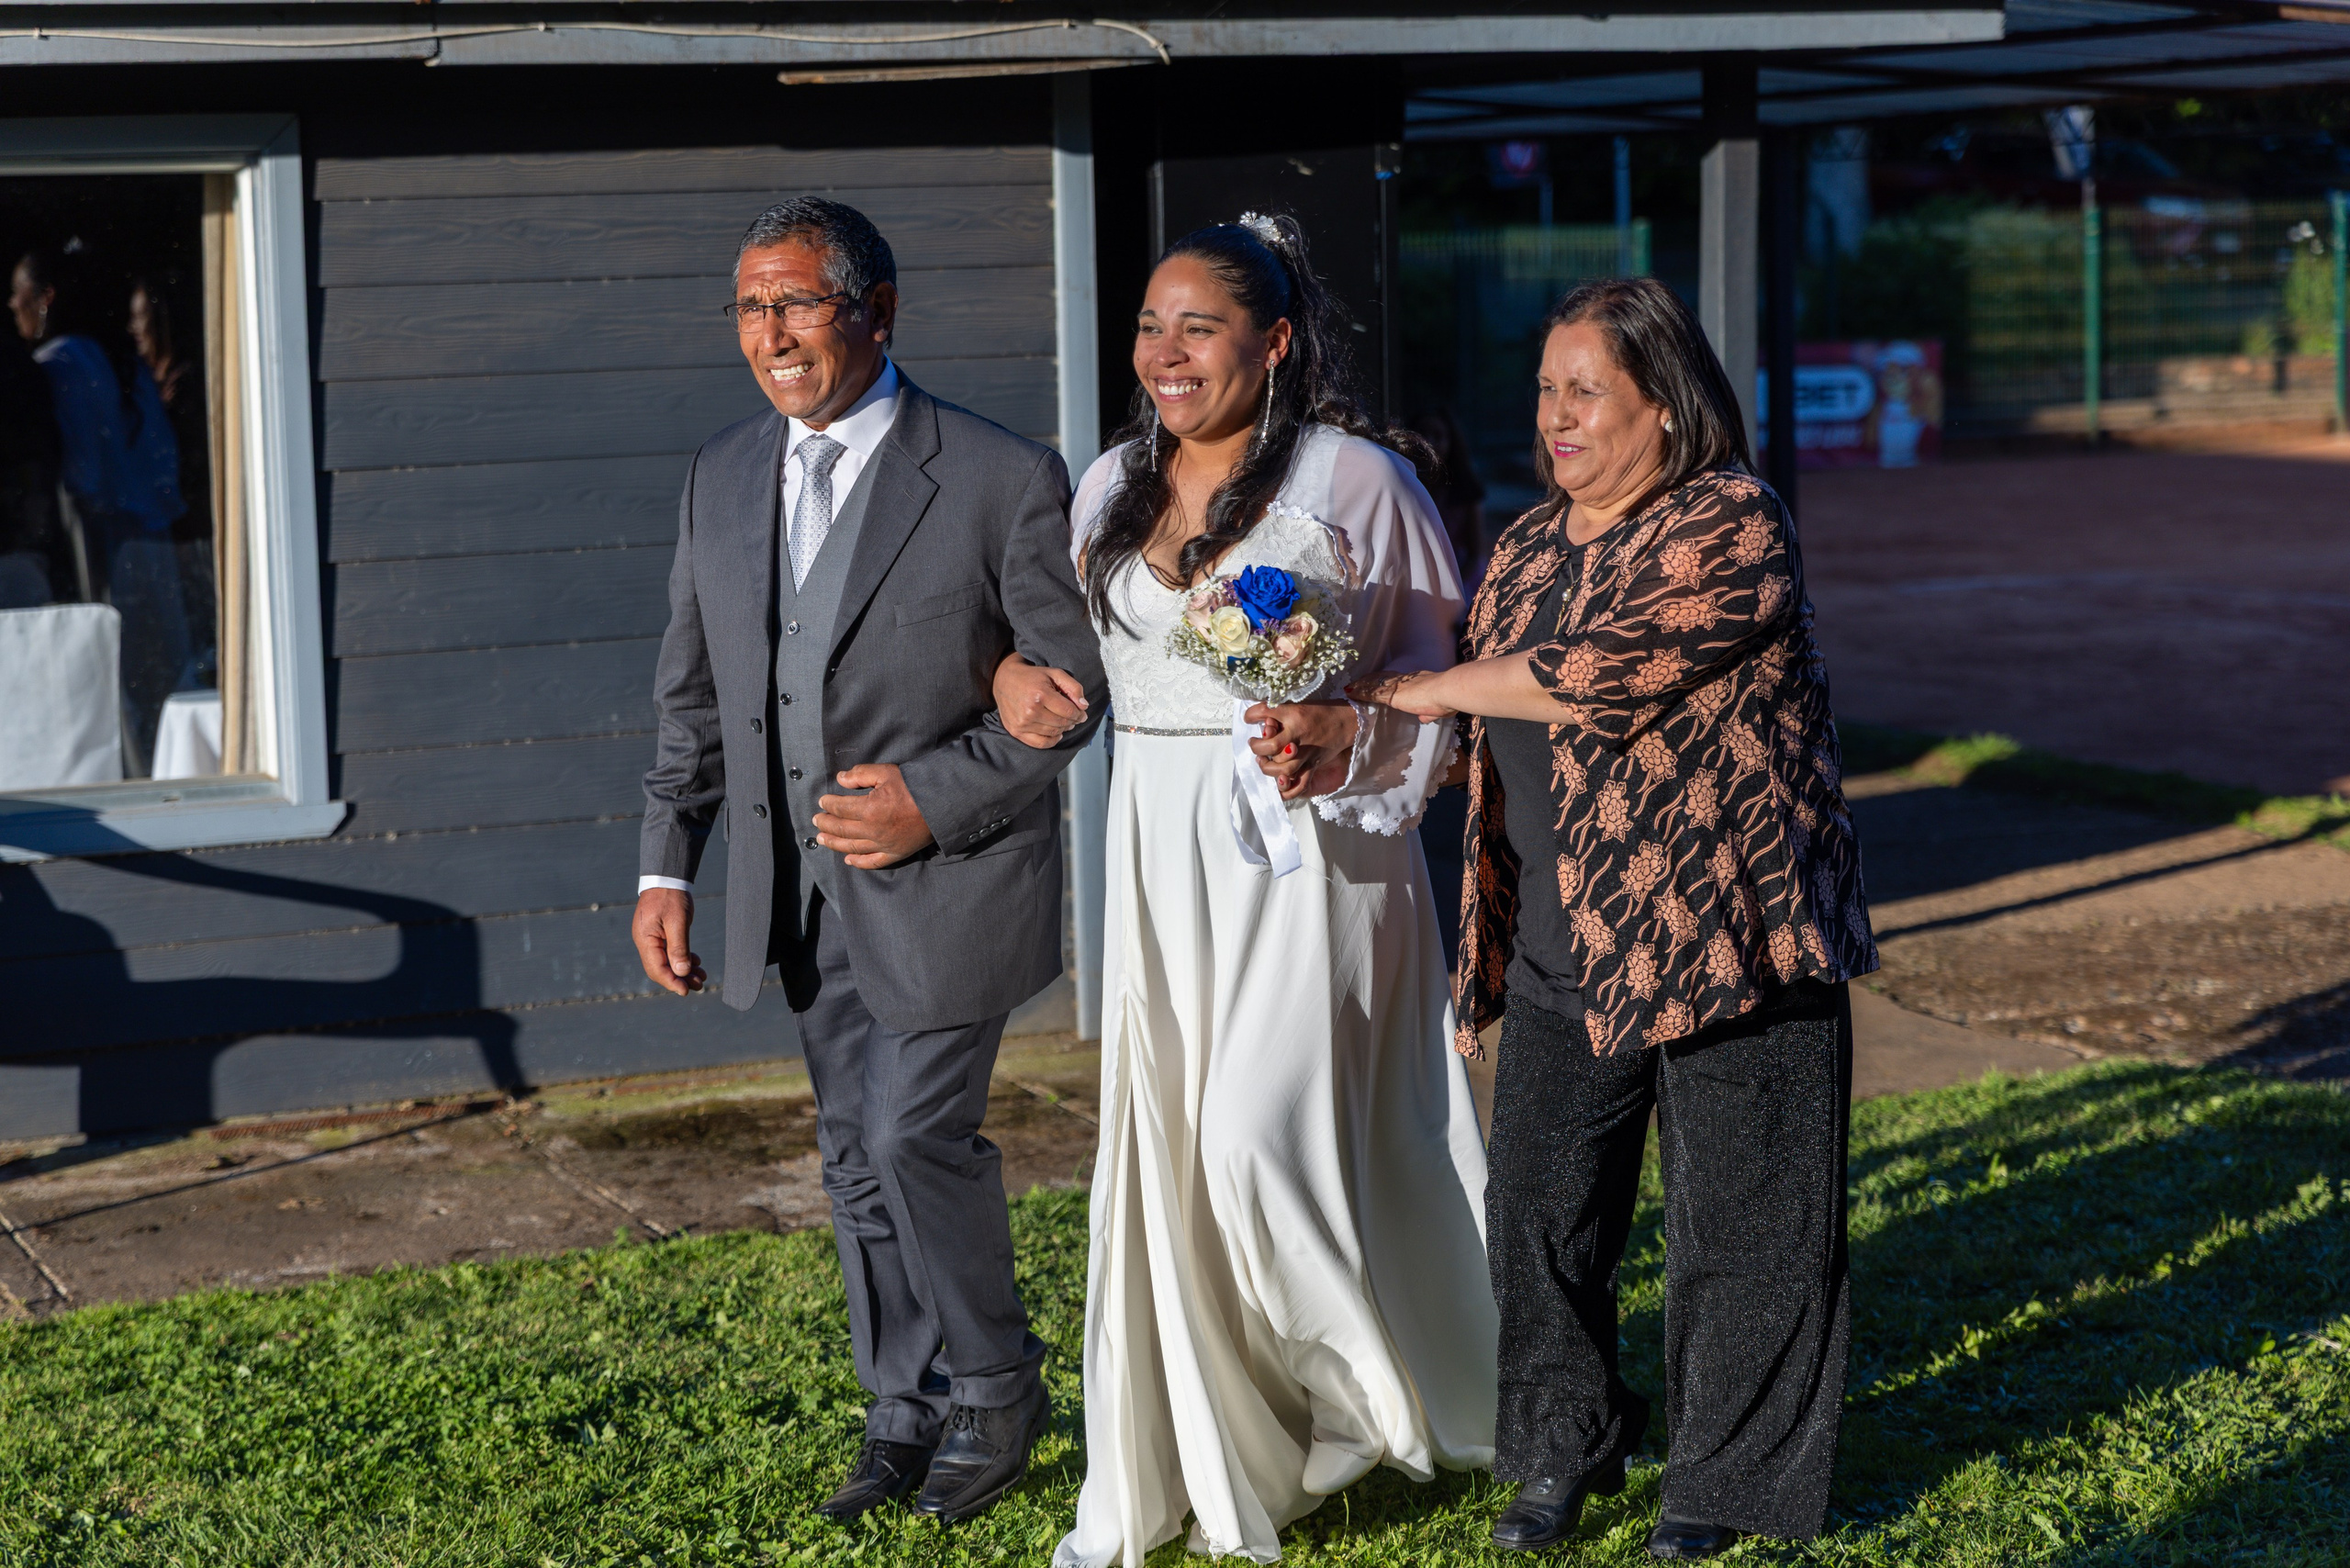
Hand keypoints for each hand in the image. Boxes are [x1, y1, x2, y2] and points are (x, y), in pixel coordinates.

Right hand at [632, 888, 704, 995]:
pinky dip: (682, 959)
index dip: (671, 982)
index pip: (656, 968)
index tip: (686, 991)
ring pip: (666, 962)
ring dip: (683, 971)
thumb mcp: (677, 921)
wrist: (667, 877)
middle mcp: (645, 942)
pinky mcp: (659, 935)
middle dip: (679, 979)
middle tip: (699, 986)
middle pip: (661, 968)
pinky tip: (696, 963)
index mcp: (645, 939)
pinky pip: (669, 953)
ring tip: (701, 977)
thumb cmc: (671, 896)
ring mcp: (652, 939)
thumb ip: (679, 947)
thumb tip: (681, 972)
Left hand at [814, 763, 934, 868]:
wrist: (942, 804)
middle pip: (841, 829)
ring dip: (834, 843)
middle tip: (816, 820)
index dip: (828, 804)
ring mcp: (883, 845)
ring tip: (821, 839)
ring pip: (851, 847)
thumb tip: (841, 779)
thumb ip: (861, 774)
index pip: (840, 808)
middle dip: (825, 824)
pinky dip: (858, 862)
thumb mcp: (886, 772)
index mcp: (869, 809)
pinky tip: (848, 859)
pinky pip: (872, 862)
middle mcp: (872, 831)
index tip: (822, 801)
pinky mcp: (895, 853)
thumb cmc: (914, 786)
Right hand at [993, 654, 1088, 749]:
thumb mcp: (1055, 673)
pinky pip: (1040, 743)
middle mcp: (1030, 711)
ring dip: (1063, 729)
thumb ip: (1073, 687)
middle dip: (1072, 721)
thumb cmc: (1032, 677)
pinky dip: (1052, 740)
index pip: (1069, 711)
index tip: (1082, 713)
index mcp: (1040, 694)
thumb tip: (1084, 706)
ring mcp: (1022, 723)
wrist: (1003, 680)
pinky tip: (1056, 733)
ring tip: (1064, 721)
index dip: (1080, 714)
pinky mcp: (1016, 731)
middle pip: (1062, 723)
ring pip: (1053, 733)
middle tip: (1074, 717)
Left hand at [1244, 699, 1356, 799]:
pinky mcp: (1312, 765)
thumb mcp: (1297, 704)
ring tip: (1262, 761)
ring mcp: (1306, 753)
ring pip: (1283, 768)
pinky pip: (1300, 784)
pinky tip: (1278, 785)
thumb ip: (1277, 710)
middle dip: (1258, 748)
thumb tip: (1255, 715)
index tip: (1248, 718)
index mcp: (1294, 715)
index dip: (1251, 715)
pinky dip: (1288, 790)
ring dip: (1268, 767)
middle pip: (1272, 747)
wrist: (1345, 721)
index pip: (1265, 712)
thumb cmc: (1319, 711)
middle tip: (1254, 743)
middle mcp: (1298, 735)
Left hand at [1348, 670, 1457, 720]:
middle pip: (1382, 678)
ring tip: (1349, 688)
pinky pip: (1370, 692)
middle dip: (1369, 680)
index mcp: (1417, 681)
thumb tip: (1424, 717)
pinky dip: (1359, 693)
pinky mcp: (1390, 694)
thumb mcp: (1437, 708)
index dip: (1385, 680)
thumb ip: (1428, 713)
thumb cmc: (1445, 699)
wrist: (1444, 692)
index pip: (1397, 680)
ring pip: (1373, 683)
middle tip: (1357, 683)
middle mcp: (1405, 680)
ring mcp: (1396, 686)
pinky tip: (1350, 693)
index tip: (1377, 681)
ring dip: (1360, 685)